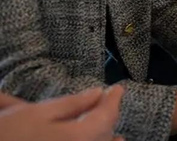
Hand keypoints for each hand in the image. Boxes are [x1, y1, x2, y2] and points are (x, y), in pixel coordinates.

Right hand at [0, 87, 123, 140]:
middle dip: (110, 116)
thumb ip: (72, 104)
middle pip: (105, 134)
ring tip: (109, 123)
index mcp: (78, 137)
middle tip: (110, 100)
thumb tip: (98, 93)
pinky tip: (100, 139)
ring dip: (105, 134)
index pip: (106, 116)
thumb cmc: (9, 133)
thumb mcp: (38, 113)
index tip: (117, 89)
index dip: (113, 101)